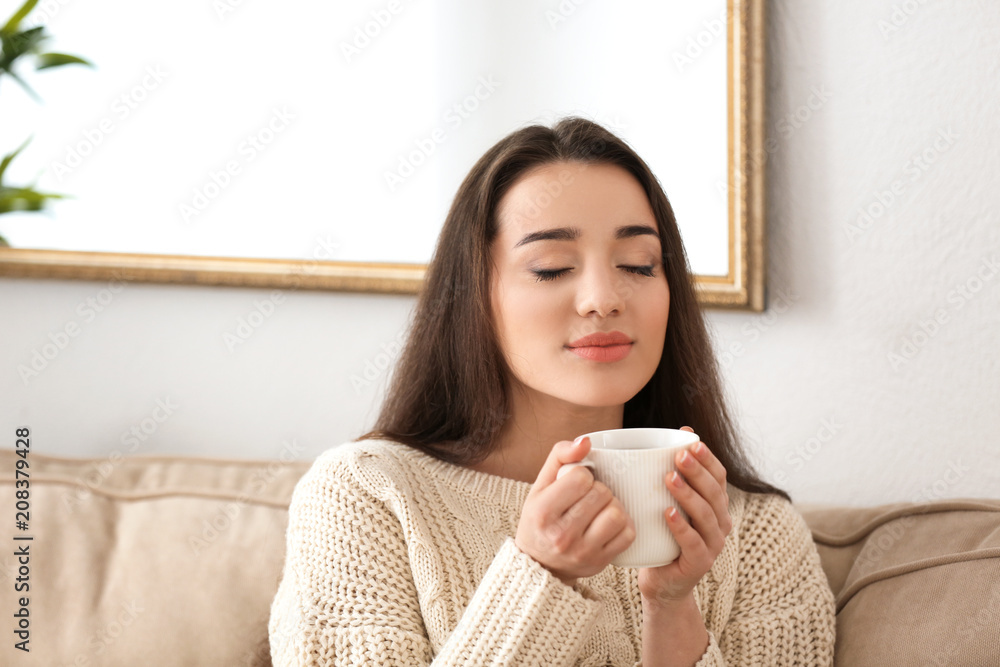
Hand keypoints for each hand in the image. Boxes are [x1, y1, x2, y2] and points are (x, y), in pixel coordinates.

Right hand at [515, 436, 635, 586]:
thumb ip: (560, 455)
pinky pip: (628, 534)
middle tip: (589, 496)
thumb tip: (586, 441)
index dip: (583, 475)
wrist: (539, 565)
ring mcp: (582, 552)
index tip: (576, 484)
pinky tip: (609, 523)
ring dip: (613, 506)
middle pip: (601, 494)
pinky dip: (624, 524)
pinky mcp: (599, 562)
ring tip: (601, 508)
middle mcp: (561, 535)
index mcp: (542, 511)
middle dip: (599, 489)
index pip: (580, 477)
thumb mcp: (541, 485)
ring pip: (617, 514)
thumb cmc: (541, 518)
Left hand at [638, 426, 731, 607]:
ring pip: (706, 516)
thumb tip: (667, 438)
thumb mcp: (667, 504)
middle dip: (698, 471)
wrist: (662, 583)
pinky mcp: (699, 564)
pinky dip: (681, 527)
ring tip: (669, 478)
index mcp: (716, 506)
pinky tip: (668, 512)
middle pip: (714, 493)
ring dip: (688, 494)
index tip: (691, 441)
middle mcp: (720, 524)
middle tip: (679, 455)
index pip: (719, 477)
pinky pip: (693, 543)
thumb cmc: (662, 537)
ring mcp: (713, 545)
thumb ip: (670, 477)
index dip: (708, 459)